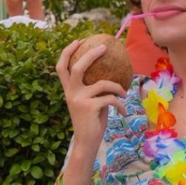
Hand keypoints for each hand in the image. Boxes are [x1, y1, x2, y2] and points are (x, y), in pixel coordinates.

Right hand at [56, 39, 128, 167]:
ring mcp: (79, 99)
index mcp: (68, 90)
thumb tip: (110, 73)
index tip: (79, 41)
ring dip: (117, 87)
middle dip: (91, 54)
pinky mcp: (90, 107)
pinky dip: (120, 103)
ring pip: (102, 83)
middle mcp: (71, 93)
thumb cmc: (91, 122)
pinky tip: (123, 110)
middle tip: (105, 47)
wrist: (87, 143)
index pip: (61, 67)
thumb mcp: (90, 102)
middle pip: (78, 67)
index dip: (68, 52)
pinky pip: (110, 98)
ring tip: (124, 92)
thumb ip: (93, 89)